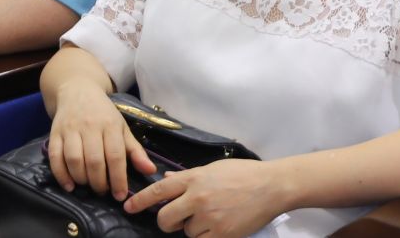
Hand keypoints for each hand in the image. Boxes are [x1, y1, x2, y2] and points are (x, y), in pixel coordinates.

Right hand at [47, 83, 154, 202]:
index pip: (115, 155)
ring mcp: (70, 129)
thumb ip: (135, 151)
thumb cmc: (103, 113)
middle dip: (99, 182)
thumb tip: (151, 171)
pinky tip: (69, 186)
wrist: (77, 90)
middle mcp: (89, 126)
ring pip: (73, 159)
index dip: (118, 179)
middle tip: (102, 191)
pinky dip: (61, 174)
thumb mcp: (122, 128)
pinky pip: (55, 156)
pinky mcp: (54, 132)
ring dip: (81, 179)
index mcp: (110, 125)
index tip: (120, 195)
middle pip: (94, 160)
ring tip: (88, 185)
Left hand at [129, 157, 288, 234]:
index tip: (128, 206)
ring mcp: (210, 217)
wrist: (271, 186)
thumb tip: (166, 179)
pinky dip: (207, 237)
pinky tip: (217, 227)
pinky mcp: (223, 234)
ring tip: (211, 217)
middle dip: (166, 222)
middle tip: (174, 221)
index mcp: (193, 178)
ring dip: (193, 229)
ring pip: (187, 232)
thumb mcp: (212, 168)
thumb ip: (187, 177)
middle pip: (166, 218)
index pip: (159, 191)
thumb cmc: (242, 174)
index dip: (140, 200)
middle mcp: (197, 198)